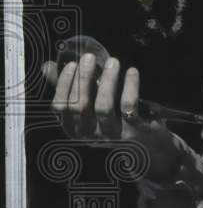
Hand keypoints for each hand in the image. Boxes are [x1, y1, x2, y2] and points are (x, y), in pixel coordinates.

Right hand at [43, 54, 185, 181]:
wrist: (150, 150)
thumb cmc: (114, 123)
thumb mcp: (90, 109)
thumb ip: (69, 88)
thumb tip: (47, 66)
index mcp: (75, 129)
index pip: (61, 107)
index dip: (64, 84)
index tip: (72, 63)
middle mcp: (91, 135)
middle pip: (79, 106)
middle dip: (83, 79)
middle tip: (89, 57)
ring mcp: (113, 135)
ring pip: (104, 106)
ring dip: (107, 81)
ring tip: (113, 61)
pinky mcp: (135, 132)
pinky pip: (129, 107)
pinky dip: (130, 87)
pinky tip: (132, 72)